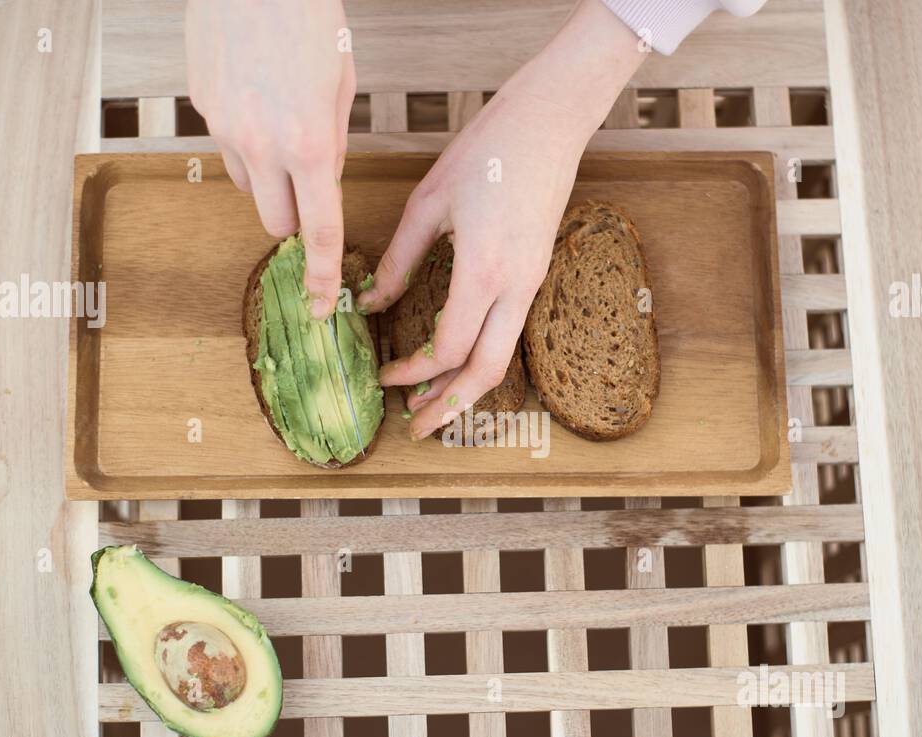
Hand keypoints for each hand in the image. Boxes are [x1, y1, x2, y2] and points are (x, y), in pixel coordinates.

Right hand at [185, 0, 353, 316]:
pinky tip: (255, 97)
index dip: (320, 276)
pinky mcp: (201, 107)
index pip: (318, 232)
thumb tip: (322, 185)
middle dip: (293, 219)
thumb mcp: (341, 87)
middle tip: (306, 189)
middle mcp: (261, 145)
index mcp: (309, 145)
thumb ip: (332, 146)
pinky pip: (225, 146)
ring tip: (280, 126)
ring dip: (267, 179)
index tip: (321, 304)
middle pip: (275, 223)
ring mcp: (224, 128)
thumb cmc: (309, 21)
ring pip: (247, 188)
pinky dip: (243, 139)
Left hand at [359, 0, 646, 437]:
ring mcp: (532, 283)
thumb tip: (371, 302)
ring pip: (501, 356)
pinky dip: (480, 356)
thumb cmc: (488, 151)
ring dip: (465, 386)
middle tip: (415, 428)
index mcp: (485, 270)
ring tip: (431, 404)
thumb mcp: (428, 203)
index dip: (414, 371)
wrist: (550, 123)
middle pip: (486, 371)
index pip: (449, 347)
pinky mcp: (536, 273)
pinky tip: (455, 359)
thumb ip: (400, 260)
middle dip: (449, 407)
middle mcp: (516, 287)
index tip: (384, 375)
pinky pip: (508, 331)